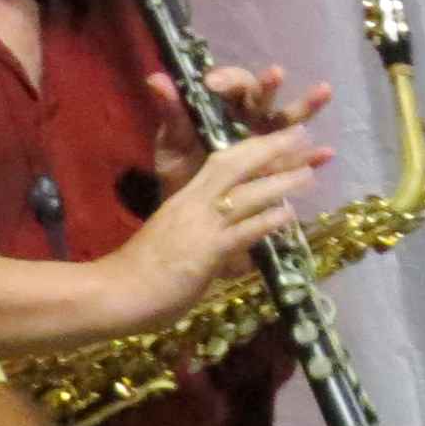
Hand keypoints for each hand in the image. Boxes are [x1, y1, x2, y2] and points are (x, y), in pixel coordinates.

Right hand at [123, 121, 332, 314]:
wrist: (115, 293)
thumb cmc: (140, 271)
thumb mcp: (173, 239)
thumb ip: (199, 231)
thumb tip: (225, 235)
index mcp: (183, 198)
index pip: (220, 163)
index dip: (251, 148)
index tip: (278, 137)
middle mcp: (193, 204)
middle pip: (235, 164)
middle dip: (269, 147)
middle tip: (300, 133)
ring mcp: (200, 226)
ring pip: (245, 194)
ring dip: (279, 182)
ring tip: (309, 172)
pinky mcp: (206, 252)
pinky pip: (241, 231)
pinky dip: (267, 221)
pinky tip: (289, 215)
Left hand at [144, 66, 335, 192]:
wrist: (189, 214)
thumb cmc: (181, 172)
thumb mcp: (172, 144)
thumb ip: (171, 113)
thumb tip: (156, 79)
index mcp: (222, 109)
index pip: (229, 84)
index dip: (226, 80)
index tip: (212, 85)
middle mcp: (247, 120)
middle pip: (262, 97)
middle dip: (270, 86)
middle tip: (276, 74)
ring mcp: (265, 142)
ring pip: (287, 120)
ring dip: (307, 106)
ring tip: (324, 91)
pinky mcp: (277, 168)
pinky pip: (298, 160)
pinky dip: (313, 156)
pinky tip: (327, 153)